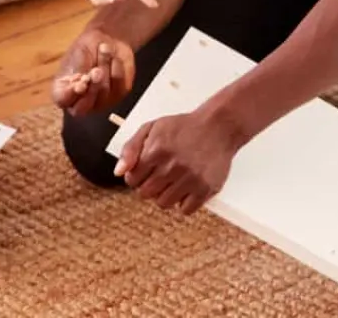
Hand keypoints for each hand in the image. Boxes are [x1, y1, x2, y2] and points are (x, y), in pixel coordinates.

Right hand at [52, 28, 134, 114]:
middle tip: (97, 70)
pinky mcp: (118, 95)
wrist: (109, 39)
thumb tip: (81, 84)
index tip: (81, 81)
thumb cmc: (87, 46)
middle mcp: (80, 101)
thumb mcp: (79, 52)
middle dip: (91, 88)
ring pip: (103, 94)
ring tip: (103, 49)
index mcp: (64, 89)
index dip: (70, 93)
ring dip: (104, 68)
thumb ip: (78, 68)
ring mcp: (100, 101)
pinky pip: (120, 86)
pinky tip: (114, 58)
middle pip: (82, 108)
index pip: (62, 100)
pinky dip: (117, 68)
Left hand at [114, 108, 244, 213]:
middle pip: (145, 194)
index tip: (145, 171)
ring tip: (173, 182)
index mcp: (156, 151)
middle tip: (159, 176)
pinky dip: (184, 203)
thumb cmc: (183, 127)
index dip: (136, 176)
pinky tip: (186, 189)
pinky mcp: (205, 188)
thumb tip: (118, 172)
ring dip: (165, 195)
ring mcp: (190, 179)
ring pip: (163, 204)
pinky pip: (185, 210)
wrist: (219, 126)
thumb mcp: (152, 128)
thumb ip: (131, 148)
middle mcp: (172, 166)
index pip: (132, 180)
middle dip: (148, 186)